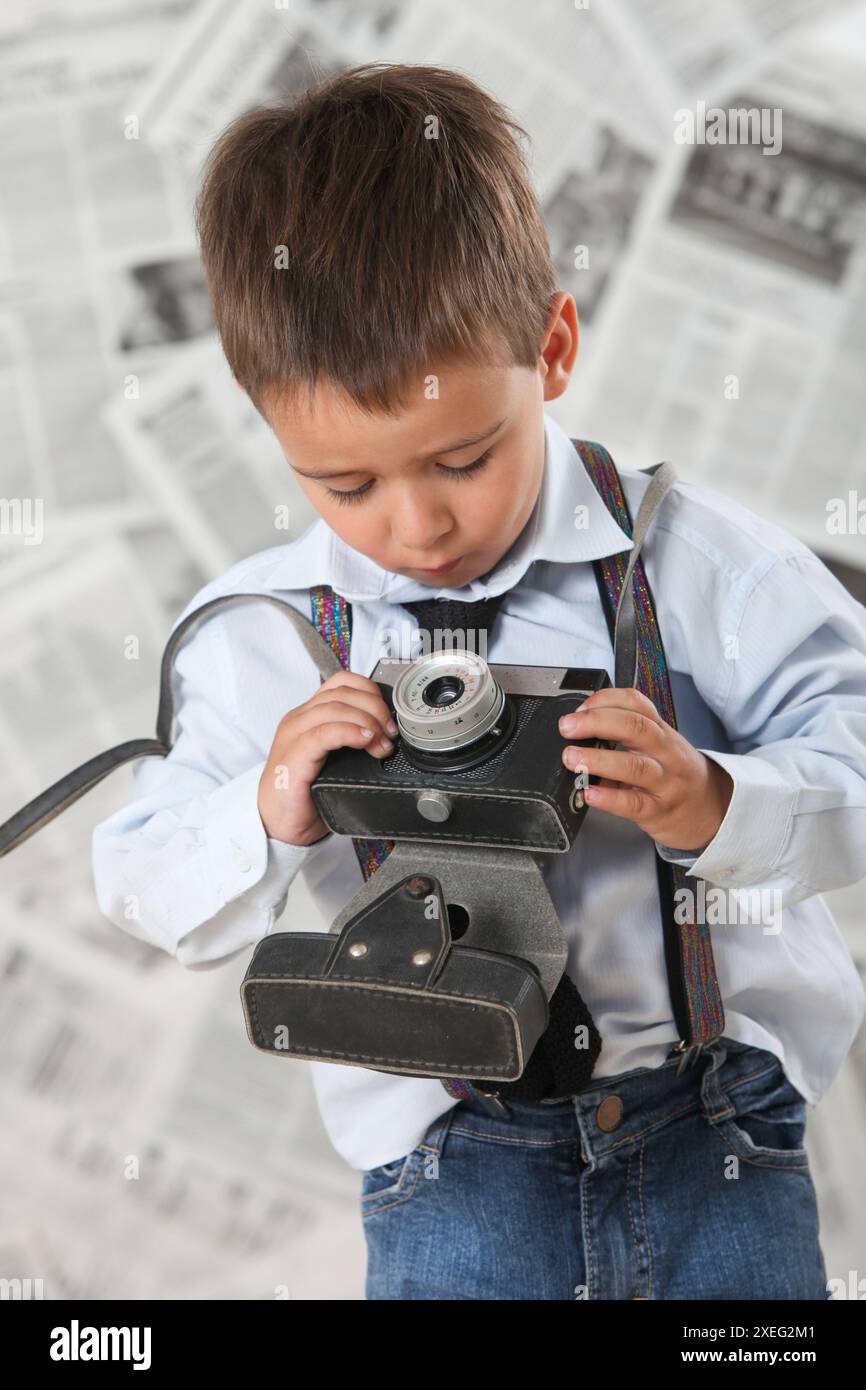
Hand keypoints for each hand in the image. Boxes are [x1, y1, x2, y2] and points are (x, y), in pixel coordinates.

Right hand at [259, 672, 398, 845]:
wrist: (279, 825)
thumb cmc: (307, 794)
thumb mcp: (336, 759)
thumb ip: (353, 740)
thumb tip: (389, 734)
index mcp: (309, 715)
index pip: (342, 682)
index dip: (370, 691)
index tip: (388, 716)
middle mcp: (299, 719)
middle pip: (342, 692)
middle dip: (375, 708)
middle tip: (390, 733)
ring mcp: (294, 736)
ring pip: (334, 708)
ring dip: (367, 721)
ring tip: (382, 744)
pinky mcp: (294, 758)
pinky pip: (322, 733)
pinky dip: (349, 732)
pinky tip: (365, 741)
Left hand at [558, 687, 733, 851]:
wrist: (712, 809)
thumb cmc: (676, 774)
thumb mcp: (659, 746)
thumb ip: (626, 735)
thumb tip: (580, 729)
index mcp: (661, 732)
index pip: (636, 704)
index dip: (605, 700)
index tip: (580, 708)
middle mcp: (665, 753)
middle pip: (635, 728)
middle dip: (597, 723)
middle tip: (568, 727)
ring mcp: (664, 783)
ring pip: (635, 766)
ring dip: (598, 760)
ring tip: (572, 759)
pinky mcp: (658, 811)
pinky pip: (634, 803)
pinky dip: (609, 798)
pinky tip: (591, 794)